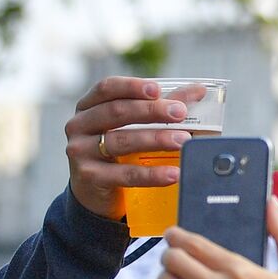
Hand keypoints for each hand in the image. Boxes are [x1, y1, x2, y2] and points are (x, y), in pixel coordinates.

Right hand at [64, 77, 192, 219]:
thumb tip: (199, 90)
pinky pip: (124, 174)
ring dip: (155, 139)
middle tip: (181, 113)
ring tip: (183, 141)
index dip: (132, 86)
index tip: (157, 90)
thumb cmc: (118, 151)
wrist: (96, 191)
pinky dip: (151, 174)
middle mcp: (79, 125)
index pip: (107, 88)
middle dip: (151, 111)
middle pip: (117, 112)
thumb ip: (162, 107)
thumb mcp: (133, 126)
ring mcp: (80, 151)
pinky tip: (173, 174)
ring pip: (121, 141)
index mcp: (89, 106)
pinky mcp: (89, 176)